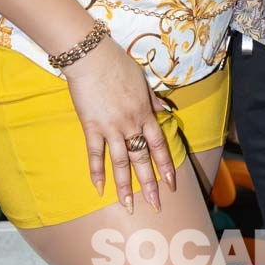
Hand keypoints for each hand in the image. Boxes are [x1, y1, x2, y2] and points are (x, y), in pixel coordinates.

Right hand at [64, 37, 175, 213]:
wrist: (92, 57)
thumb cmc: (118, 64)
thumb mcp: (142, 80)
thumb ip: (153, 99)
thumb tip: (166, 110)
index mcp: (145, 112)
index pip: (159, 144)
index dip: (165, 165)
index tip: (172, 183)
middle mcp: (131, 123)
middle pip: (142, 158)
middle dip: (150, 184)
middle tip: (156, 205)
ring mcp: (111, 127)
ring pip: (121, 162)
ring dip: (126, 186)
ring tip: (129, 207)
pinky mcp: (92, 127)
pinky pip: (95, 154)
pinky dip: (97, 172)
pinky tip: (99, 189)